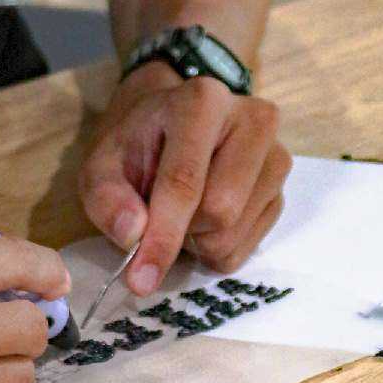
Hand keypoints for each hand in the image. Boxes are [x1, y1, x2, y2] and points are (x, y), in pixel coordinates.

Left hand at [79, 60, 291, 296]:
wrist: (167, 126)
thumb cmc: (135, 144)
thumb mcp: (101, 165)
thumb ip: (107, 198)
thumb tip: (133, 235)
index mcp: (202, 101)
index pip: (184, 181)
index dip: (161, 235)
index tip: (139, 281)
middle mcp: (252, 121)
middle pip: (219, 212)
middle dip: (179, 230)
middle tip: (154, 212)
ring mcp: (276, 155)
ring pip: (234, 233)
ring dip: (196, 240)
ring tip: (180, 208)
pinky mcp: (282, 188)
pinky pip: (248, 246)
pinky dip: (215, 246)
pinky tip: (202, 216)